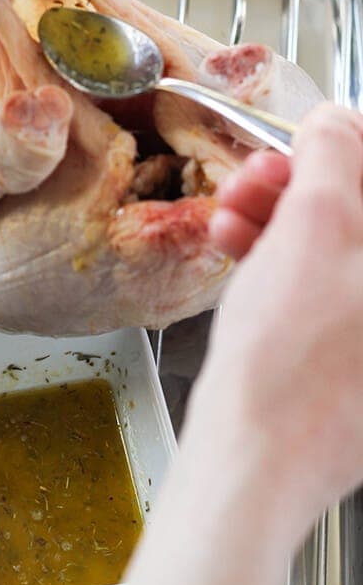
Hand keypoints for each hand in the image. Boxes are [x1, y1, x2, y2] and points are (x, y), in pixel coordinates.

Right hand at [121, 102, 362, 584]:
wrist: (251, 462)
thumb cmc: (286, 368)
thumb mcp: (312, 231)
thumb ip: (331, 160)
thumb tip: (336, 123)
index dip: (347, 149)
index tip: (309, 142)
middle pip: (361, 214)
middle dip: (306, 183)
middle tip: (261, 177)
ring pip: (337, 247)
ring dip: (281, 218)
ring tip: (234, 214)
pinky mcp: (349, 354)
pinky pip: (320, 284)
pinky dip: (278, 258)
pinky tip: (239, 246)